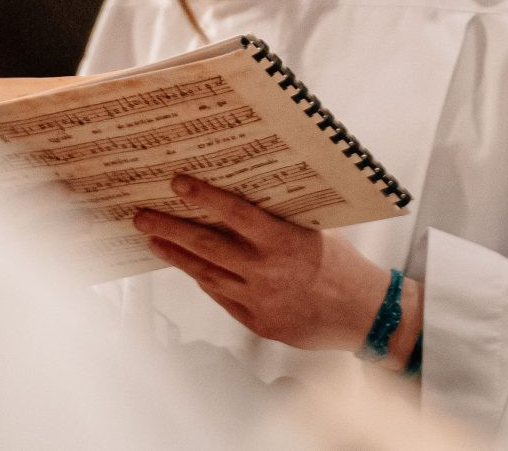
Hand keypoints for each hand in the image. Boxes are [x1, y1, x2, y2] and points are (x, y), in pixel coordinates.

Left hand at [133, 175, 398, 352]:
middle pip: (207, 247)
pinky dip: (204, 279)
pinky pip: (222, 296)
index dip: (204, 198)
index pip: (235, 214)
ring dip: (177, 256)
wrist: (363, 314)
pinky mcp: (256, 322)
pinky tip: (190, 268)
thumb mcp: (315, 230)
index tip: (178, 184)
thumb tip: (246, 199)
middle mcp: (266, 272)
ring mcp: (258, 300)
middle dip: (170, 229)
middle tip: (144, 217)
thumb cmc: (344, 267)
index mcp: (284, 242)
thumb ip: (281, 220)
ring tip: (155, 241)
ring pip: (206, 274)